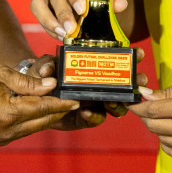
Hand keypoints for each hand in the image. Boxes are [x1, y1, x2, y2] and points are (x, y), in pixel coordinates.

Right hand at [0, 64, 79, 145]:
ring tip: (59, 102)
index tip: (77, 99)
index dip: (61, 103)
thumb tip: (50, 85)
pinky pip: (23, 130)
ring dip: (45, 115)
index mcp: (8, 114)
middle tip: (73, 100)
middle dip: (58, 110)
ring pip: (34, 127)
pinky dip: (32, 119)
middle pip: (42, 121)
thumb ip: (27, 82)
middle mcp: (7, 131)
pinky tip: (38, 108)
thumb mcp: (0, 74)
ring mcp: (2, 138)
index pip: (43, 108)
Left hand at [24, 50, 150, 128]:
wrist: (33, 97)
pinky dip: (93, 116)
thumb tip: (47, 71)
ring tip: (110, 101)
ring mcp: (94, 102)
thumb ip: (46, 65)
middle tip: (136, 82)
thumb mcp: (44, 65)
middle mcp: (98, 85)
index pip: (117, 62)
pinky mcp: (85, 117)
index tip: (138, 53)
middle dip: (134, 84)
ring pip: (116, 105)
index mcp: (93, 68)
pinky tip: (85, 112)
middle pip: (124, 86)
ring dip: (117, 104)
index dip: (131, 58)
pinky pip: (96, 119)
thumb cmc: (43, 75)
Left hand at [128, 73, 171, 162]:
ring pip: (164, 141)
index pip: (154, 111)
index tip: (133, 104)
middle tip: (147, 110)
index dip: (139, 108)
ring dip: (159, 130)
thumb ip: (169, 92)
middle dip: (146, 118)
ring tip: (165, 119)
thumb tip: (146, 97)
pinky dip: (169, 144)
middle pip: (156, 127)